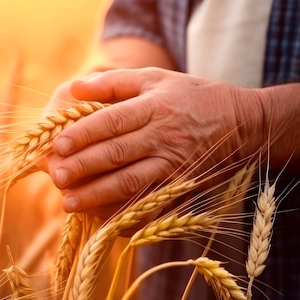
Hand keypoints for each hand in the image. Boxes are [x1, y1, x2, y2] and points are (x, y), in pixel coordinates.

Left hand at [45, 67, 265, 212]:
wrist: (243, 123)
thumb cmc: (193, 96)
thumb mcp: (157, 78)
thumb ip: (114, 82)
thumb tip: (75, 89)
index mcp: (155, 107)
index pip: (112, 121)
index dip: (83, 134)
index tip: (58, 146)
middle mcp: (164, 137)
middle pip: (117, 154)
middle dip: (84, 167)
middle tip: (56, 177)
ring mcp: (175, 165)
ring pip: (131, 183)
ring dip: (98, 195)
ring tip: (69, 203)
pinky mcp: (183, 187)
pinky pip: (152, 205)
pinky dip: (126, 215)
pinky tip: (103, 221)